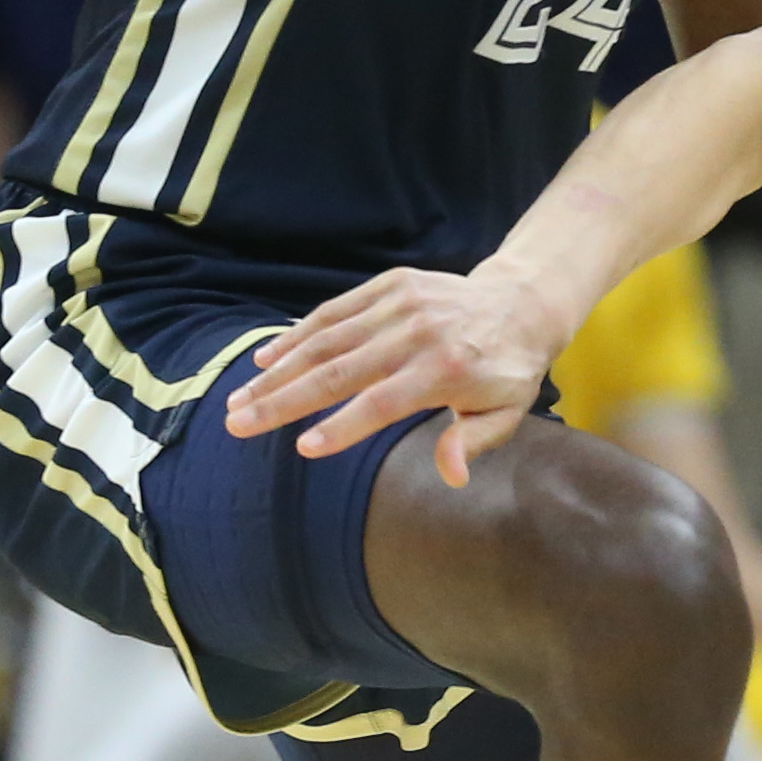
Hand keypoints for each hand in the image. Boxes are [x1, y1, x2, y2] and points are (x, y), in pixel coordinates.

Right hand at [221, 266, 569, 487]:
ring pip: (327, 340)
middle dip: (284, 401)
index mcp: (446, 370)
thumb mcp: (506, 412)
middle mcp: (419, 333)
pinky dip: (297, 334)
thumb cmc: (508, 370)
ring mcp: (402, 304)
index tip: (303, 449)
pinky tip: (265, 360)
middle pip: (340, 371)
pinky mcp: (392, 284)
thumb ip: (473, 442)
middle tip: (238, 425)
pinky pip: (335, 311)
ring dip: (278, 372)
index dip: (343, 426)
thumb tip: (450, 476)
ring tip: (239, 401)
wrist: (522, 302)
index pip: (383, 403)